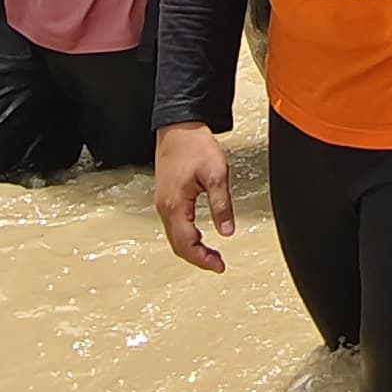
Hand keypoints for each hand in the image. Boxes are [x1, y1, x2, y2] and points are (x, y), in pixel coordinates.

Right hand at [155, 123, 234, 271]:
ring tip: (211, 255)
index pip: (186, 243)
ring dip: (191, 249)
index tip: (219, 266)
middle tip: (218, 264)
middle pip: (177, 245)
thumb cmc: (195, 145)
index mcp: (175, 204)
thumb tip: (227, 232)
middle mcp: (165, 207)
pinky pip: (173, 225)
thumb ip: (221, 205)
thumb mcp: (216, 174)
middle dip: (197, 258)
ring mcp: (163, 202)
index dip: (203, 259)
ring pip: (174, 236)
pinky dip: (186, 237)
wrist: (179, 125)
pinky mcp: (166, 196)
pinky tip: (198, 236)